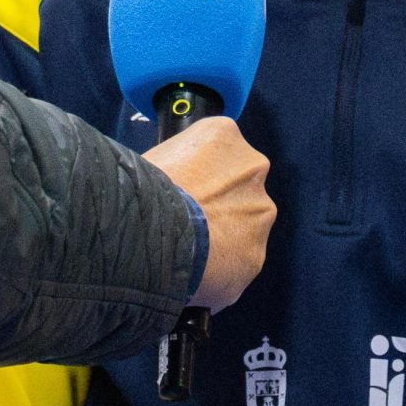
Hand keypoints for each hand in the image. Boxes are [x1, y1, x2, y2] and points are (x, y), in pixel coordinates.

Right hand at [144, 116, 273, 313]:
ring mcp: (261, 211)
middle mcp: (253, 167)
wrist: (150, 233)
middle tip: (189, 221)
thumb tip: (177, 185)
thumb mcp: (157, 157)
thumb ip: (181, 166)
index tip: (184, 190)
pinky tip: (197, 270)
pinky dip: (222, 268)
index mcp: (225, 135)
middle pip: (239, 187)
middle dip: (219, 204)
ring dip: (224, 235)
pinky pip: (238, 260)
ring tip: (191, 249)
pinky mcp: (257, 253)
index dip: (199, 173)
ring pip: (244, 225)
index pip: (219, 151)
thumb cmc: (144, 189)